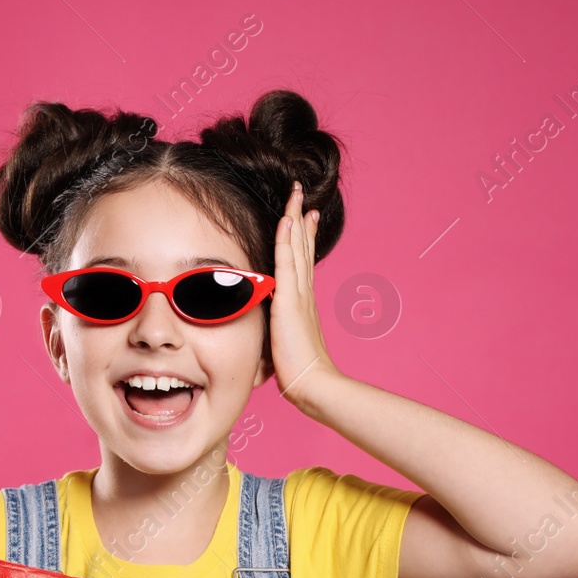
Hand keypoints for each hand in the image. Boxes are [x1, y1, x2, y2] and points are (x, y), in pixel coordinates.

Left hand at [269, 181, 340, 409]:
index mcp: (303, 303)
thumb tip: (266, 335)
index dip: (303, 239)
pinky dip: (287, 239)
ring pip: (297, 247)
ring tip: (297, 195)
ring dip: (295, 219)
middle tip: (302, 195)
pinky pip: (287, 262)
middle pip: (302, 247)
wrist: (312, 383)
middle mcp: (304, 293)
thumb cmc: (298, 373)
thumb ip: (276, 333)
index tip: (304, 218)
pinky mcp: (290, 300)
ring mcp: (299, 294)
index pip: (302, 263)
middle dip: (301, 219)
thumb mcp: (283, 345)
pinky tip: (287, 220)